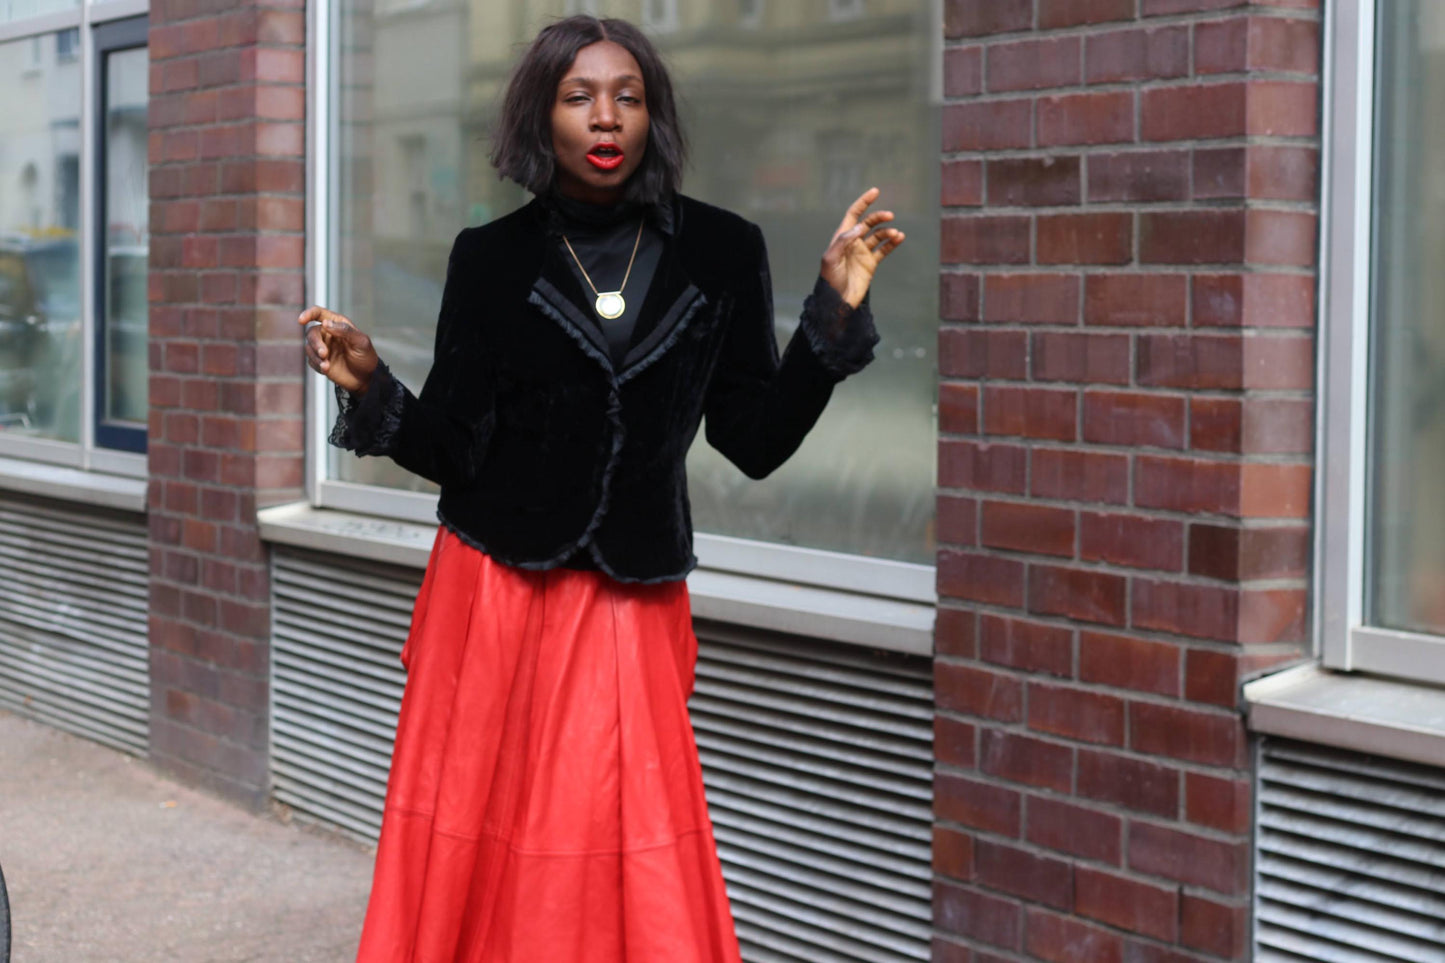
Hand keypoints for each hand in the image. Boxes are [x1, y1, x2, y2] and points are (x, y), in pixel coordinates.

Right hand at [298, 306, 379, 394]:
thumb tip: (326, 323)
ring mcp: (323, 347)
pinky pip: (311, 360)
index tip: (301, 320)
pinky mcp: (320, 361)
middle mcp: (327, 334)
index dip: (309, 314)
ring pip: (309, 347)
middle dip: (315, 343)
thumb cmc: (366, 357)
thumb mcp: (361, 342)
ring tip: (327, 366)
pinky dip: (317, 365)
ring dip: (315, 356)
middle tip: (324, 354)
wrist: (366, 378)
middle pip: (312, 332)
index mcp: (337, 324)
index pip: (319, 314)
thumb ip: (345, 330)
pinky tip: (327, 369)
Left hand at [820, 187, 905, 308]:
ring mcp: (863, 252)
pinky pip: (884, 249)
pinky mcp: (871, 264)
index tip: (875, 191)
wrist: (837, 302)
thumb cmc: (830, 280)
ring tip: (895, 234)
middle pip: (868, 223)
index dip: (863, 202)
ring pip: (879, 235)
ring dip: (887, 232)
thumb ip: (844, 240)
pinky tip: (899, 237)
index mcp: (841, 237)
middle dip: (879, 217)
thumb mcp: (831, 259)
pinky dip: (892, 243)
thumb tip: (860, 226)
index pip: (853, 214)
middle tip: (890, 216)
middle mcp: (853, 242)